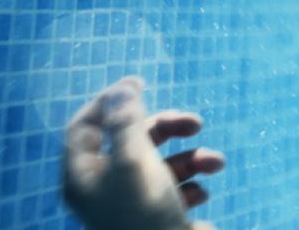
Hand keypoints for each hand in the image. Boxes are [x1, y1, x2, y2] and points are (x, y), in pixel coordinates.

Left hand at [62, 77, 224, 229]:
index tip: (140, 82)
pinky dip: (194, 181)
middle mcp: (104, 188)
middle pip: (130, 139)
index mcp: (83, 176)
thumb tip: (124, 87)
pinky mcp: (159, 214)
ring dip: (191, 156)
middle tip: (195, 123)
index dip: (109, 102)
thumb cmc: (146, 214)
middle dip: (165, 128)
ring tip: (215, 163)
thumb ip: (127, 122)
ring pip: (160, 161)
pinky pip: (176, 186)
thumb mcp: (134, 161)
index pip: (85, 126)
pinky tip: (203, 191)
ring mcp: (132, 202)